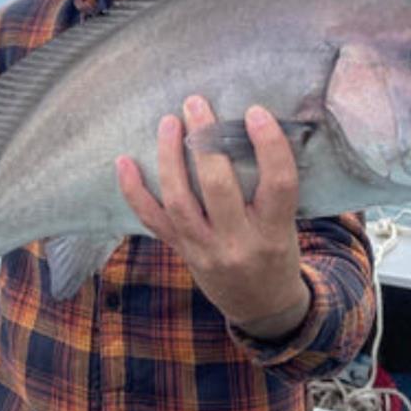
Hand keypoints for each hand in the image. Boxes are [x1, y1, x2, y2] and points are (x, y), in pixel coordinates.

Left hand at [117, 95, 309, 338]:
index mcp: (275, 231)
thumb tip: (253, 125)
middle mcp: (238, 243)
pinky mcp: (180, 251)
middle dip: (205, 143)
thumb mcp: (287, 224)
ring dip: (170, 158)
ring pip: (179, 201)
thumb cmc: (277, 251)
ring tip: (168, 122)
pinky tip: (123, 161)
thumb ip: (271, 186)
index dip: (268, 146)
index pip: (278, 185)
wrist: (261, 306)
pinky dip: (133, 191)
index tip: (255, 111)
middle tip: (196, 103)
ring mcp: (204, 249)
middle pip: (218, 188)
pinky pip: (151, 220)